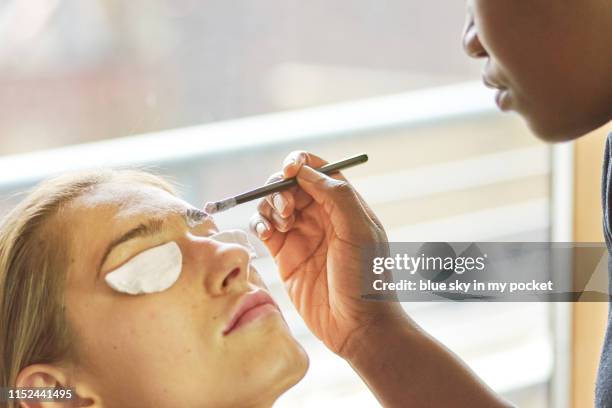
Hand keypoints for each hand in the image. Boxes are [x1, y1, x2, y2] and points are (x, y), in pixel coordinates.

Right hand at [249, 151, 405, 357]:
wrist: (357, 326)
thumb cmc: (368, 278)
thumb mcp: (359, 229)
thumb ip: (336, 194)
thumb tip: (304, 170)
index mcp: (343, 205)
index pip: (318, 170)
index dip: (300, 163)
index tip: (289, 169)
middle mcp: (321, 216)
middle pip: (290, 184)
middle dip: (281, 188)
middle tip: (287, 209)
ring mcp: (301, 235)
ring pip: (273, 204)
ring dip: (270, 206)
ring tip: (281, 226)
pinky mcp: (284, 256)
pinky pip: (263, 229)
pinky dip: (259, 224)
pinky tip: (266, 235)